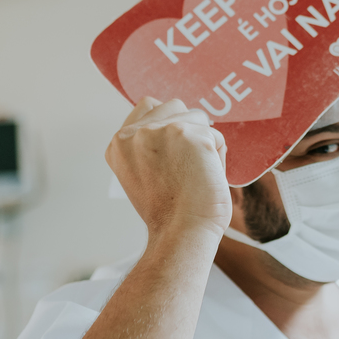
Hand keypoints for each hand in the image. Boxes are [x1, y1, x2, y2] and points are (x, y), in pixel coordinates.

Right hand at [105, 98, 231, 248]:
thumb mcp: (141, 172)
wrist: (181, 232)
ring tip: (195, 174)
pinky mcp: (190, 135)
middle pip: (174, 106)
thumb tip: (176, 123)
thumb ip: (149, 145)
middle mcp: (136, 133)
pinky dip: (219, 157)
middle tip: (187, 165)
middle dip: (187, 128)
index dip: (166, 124)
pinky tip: (206, 178)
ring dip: (204, 143)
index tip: (173, 151)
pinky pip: (217, 137)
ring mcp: (162, 131)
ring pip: (198, 118)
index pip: (147, 106)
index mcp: (119, 143)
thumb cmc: (168, 212)